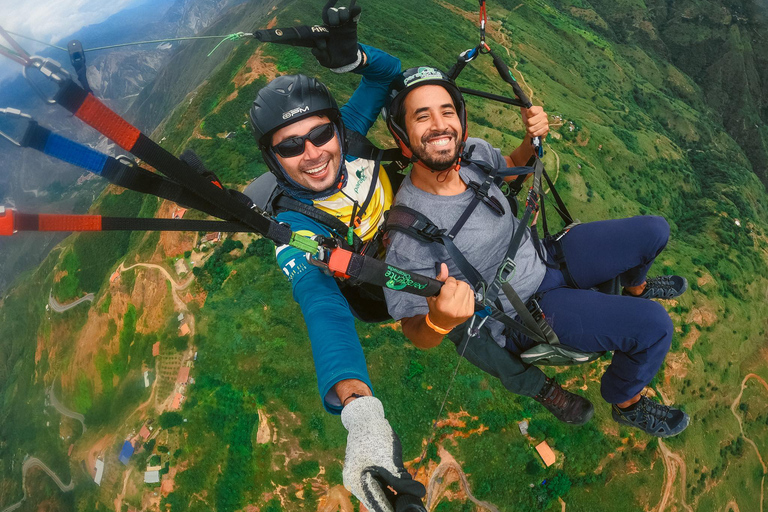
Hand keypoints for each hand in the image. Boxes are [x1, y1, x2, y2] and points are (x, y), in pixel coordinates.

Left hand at [311, 0, 363, 72]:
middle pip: (331, 12)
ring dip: (342, 13)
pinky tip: (356, 8)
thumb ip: (320, 55)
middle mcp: (332, 25)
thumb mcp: (326, 60)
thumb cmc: (333, 59)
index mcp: (323, 31)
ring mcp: (343, 24)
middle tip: (334, 23)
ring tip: (344, 20)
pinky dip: (355, 11)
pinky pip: (354, 16)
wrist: (346, 61)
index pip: (321, 20)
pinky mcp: (352, 26)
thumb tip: (314, 50)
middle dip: (332, 15)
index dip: (321, 20)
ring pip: (341, 11)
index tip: (324, 21)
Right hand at [341, 397, 425, 511]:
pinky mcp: (369, 473)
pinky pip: (382, 485)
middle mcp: (356, 484)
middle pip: (379, 501)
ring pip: (382, 493)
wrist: (365, 417)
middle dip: (397, 504)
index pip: (378, 505)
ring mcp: (362, 478)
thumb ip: (402, 481)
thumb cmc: (375, 436)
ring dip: (397, 496)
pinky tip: (409, 491)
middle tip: (414, 507)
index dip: (393, 510)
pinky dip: (394, 487)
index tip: (408, 511)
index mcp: (357, 483)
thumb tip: (421, 495)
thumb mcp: (390, 461)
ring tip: (414, 500)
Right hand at [426, 263, 474, 330]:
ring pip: (468, 289)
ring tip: (456, 294)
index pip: (451, 283)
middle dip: (457, 284)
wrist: (441, 324)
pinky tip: (460, 299)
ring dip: (462, 289)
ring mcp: (464, 310)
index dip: (449, 281)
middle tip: (451, 290)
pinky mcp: (470, 312)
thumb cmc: (435, 308)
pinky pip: (472, 295)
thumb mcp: (433, 293)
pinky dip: (466, 294)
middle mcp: (455, 307)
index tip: (446, 285)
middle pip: (462, 284)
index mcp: (443, 303)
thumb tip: (444, 265)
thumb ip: (440, 278)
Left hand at [520, 105, 548, 139]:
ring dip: (529, 130)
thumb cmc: (529, 119)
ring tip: (531, 127)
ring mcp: (545, 122)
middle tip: (528, 123)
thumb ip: (521, 104)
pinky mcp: (546, 129)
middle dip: (527, 124)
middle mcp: (544, 115)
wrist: (534, 129)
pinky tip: (533, 132)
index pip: (531, 111)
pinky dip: (532, 134)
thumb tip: (516, 95)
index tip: (527, 116)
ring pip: (532, 128)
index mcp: (539, 109)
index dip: (527, 115)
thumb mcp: (524, 112)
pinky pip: (535, 133)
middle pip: (530, 121)